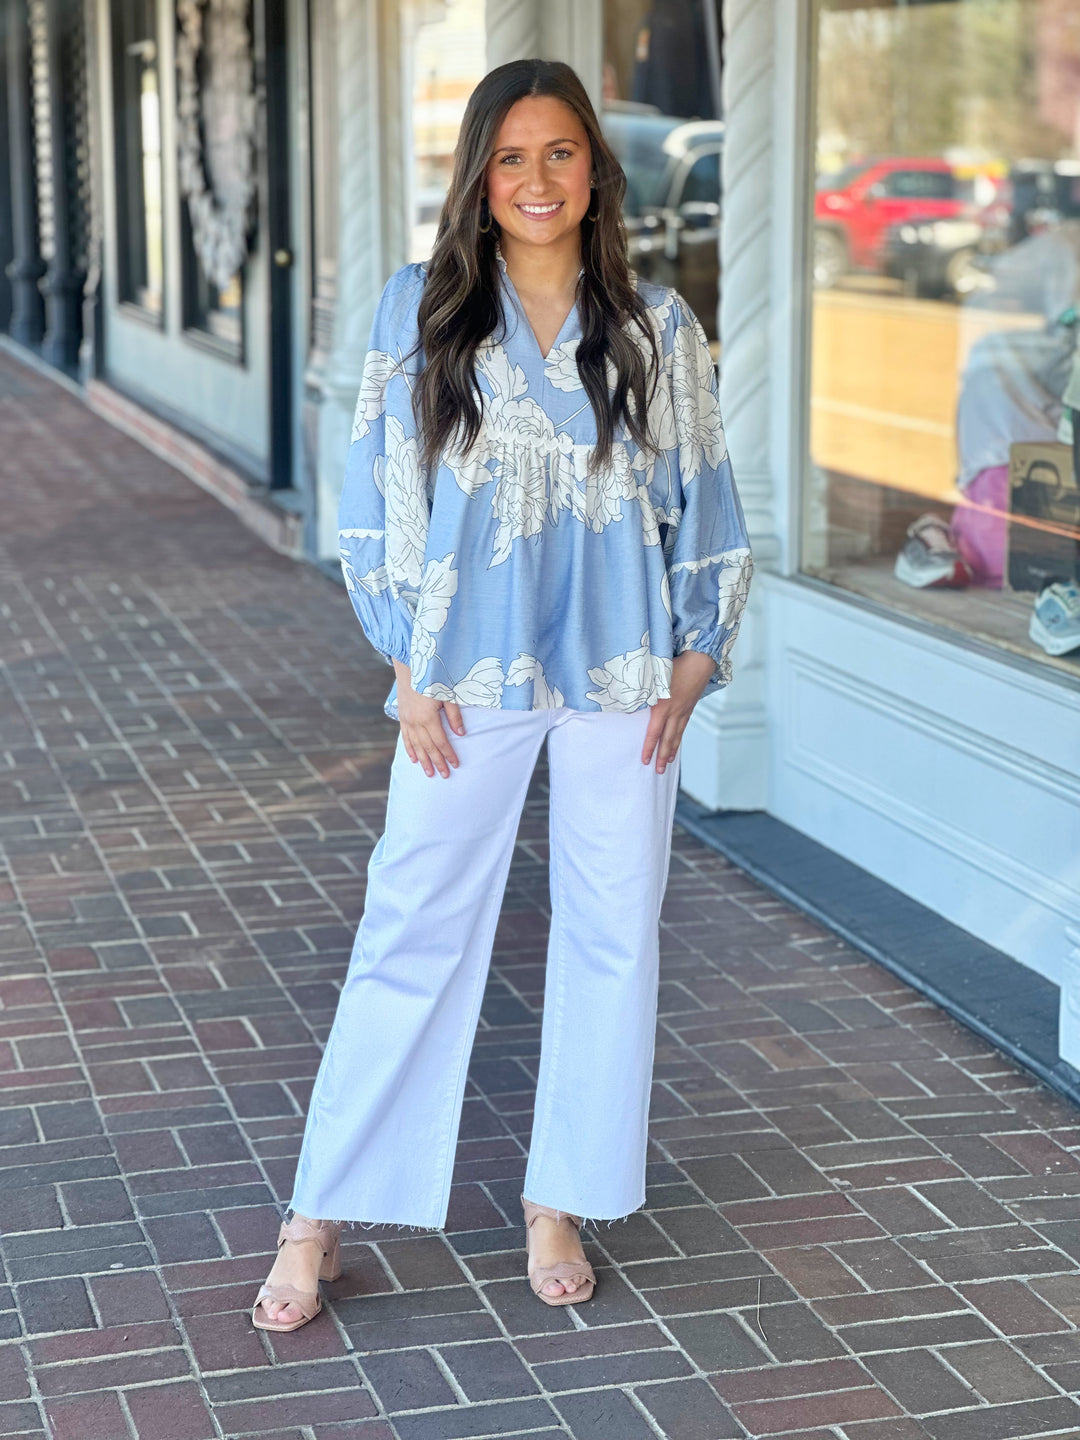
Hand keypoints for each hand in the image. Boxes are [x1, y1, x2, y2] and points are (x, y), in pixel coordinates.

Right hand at [393, 660, 466, 777]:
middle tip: (445, 775)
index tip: (456, 764)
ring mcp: (406, 720)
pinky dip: (410, 749)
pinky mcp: (402, 717)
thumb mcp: (447, 693)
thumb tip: (462, 733)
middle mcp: (415, 721)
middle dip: (437, 762)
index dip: (449, 754)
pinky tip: (414, 759)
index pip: (441, 741)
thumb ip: (454, 714)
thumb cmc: (433, 678)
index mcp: (428, 716)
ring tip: (429, 773)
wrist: (409, 666)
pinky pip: (406, 737)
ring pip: (416, 745)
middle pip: (428, 747)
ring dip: (423, 760)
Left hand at [641, 651, 716, 774]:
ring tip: (668, 763)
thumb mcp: (653, 676)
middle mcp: (674, 712)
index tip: (644, 760)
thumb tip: (627, 701)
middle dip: (662, 756)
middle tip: (658, 771)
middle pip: (667, 739)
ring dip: (672, 750)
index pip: (653, 732)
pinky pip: (683, 727)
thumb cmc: (674, 665)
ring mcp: (684, 711)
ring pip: (677, 735)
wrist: (700, 661)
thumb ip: (642, 690)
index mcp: (662, 706)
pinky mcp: (690, 708)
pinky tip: (677, 743)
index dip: (648, 747)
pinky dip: (679, 738)